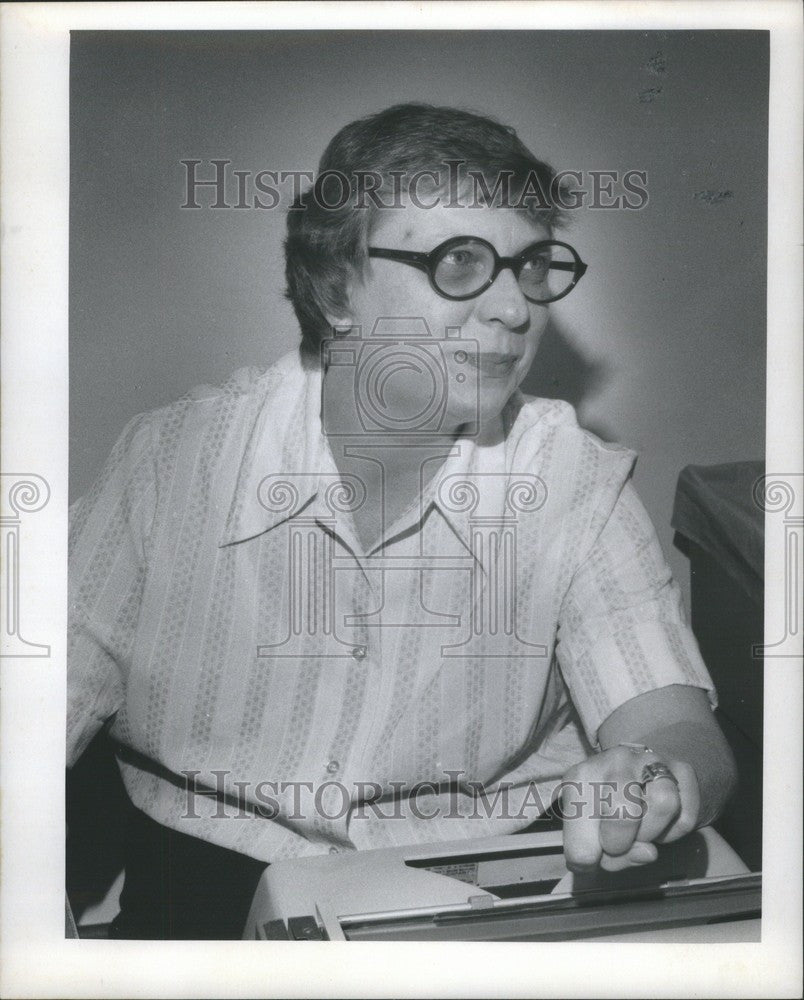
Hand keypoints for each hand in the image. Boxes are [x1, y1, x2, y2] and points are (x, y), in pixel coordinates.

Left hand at [559, 745, 700, 871]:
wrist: (632, 774)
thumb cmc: (601, 811)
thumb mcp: (587, 834)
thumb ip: (605, 855)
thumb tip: (649, 852)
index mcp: (581, 776)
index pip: (582, 833)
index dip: (589, 857)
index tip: (592, 850)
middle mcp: (617, 760)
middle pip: (623, 813)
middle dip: (620, 843)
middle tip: (615, 844)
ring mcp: (652, 760)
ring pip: (663, 805)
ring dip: (650, 834)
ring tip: (638, 831)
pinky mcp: (682, 770)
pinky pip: (686, 816)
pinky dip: (673, 834)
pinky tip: (657, 824)